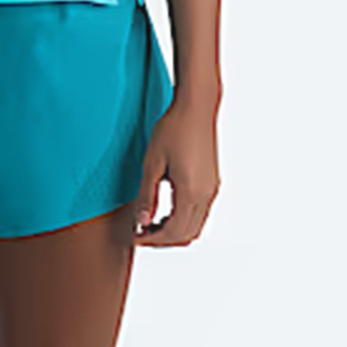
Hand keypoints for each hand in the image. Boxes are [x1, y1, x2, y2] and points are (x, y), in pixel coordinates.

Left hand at [133, 97, 219, 245]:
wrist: (196, 107)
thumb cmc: (173, 129)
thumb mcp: (152, 164)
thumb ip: (147, 196)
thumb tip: (142, 222)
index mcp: (191, 191)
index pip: (173, 231)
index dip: (153, 239)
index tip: (134, 236)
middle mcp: (206, 194)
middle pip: (187, 234)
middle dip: (163, 239)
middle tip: (140, 233)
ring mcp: (211, 188)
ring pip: (195, 226)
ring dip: (173, 231)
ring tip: (150, 223)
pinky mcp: (211, 182)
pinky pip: (199, 213)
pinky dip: (182, 220)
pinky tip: (164, 211)